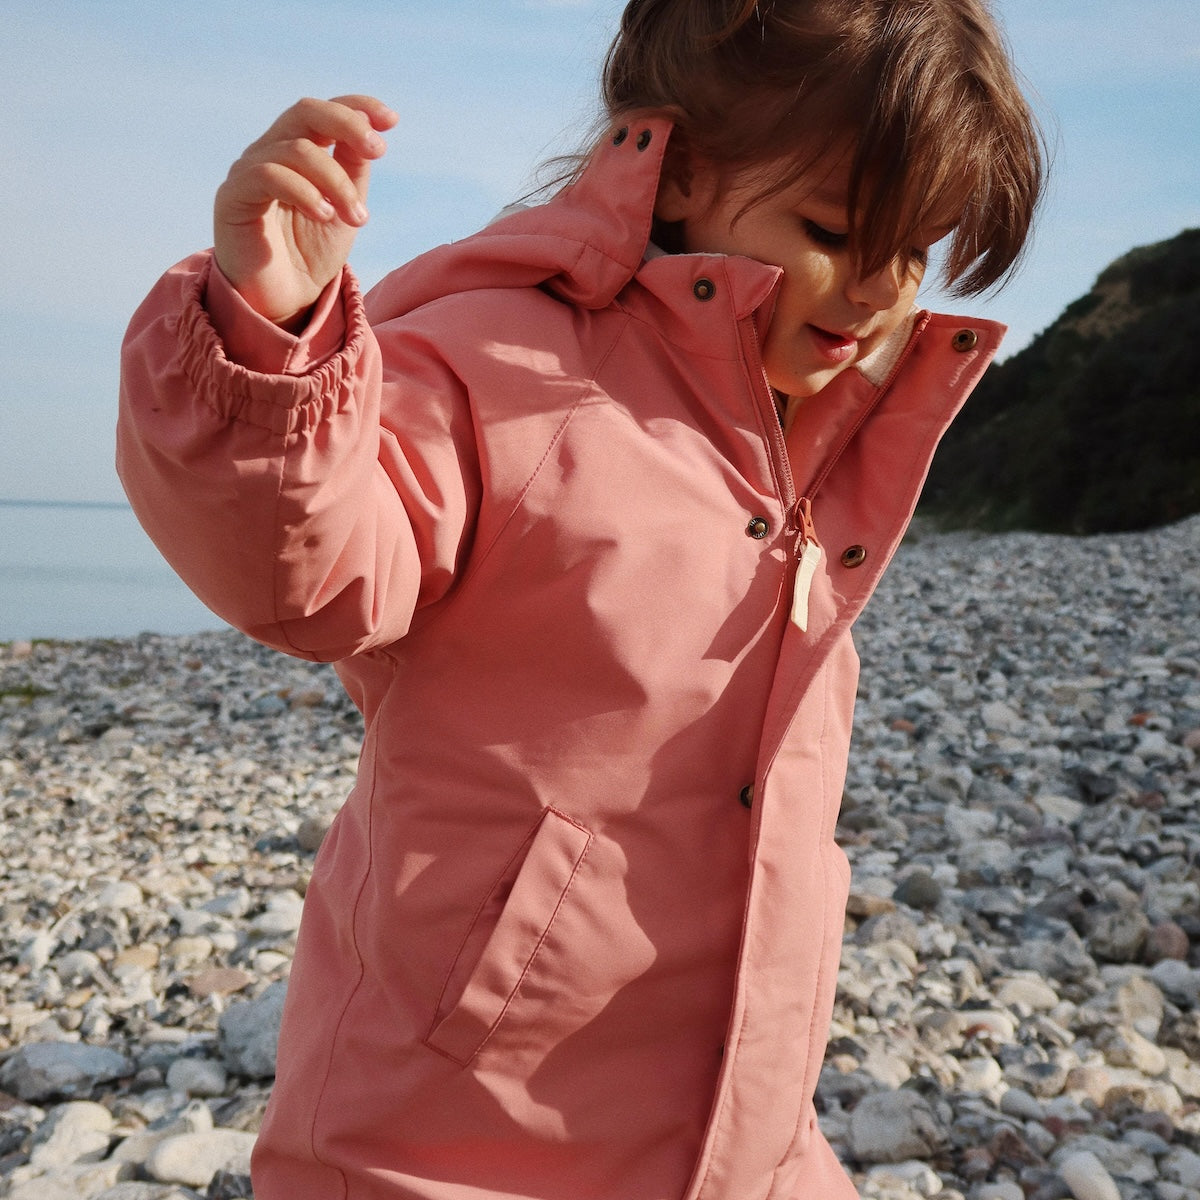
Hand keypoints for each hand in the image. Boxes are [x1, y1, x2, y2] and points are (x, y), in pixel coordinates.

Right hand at [213, 95, 397, 327]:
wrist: (284, 299)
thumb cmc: (312, 253)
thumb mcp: (346, 208)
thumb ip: (353, 170)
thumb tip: (370, 131)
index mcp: (299, 151)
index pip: (324, 112)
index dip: (357, 106)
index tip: (391, 121)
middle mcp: (271, 152)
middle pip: (306, 112)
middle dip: (347, 124)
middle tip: (378, 151)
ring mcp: (249, 171)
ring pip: (296, 149)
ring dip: (335, 181)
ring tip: (357, 217)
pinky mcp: (233, 196)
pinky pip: (268, 175)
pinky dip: (303, 191)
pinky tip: (324, 214)